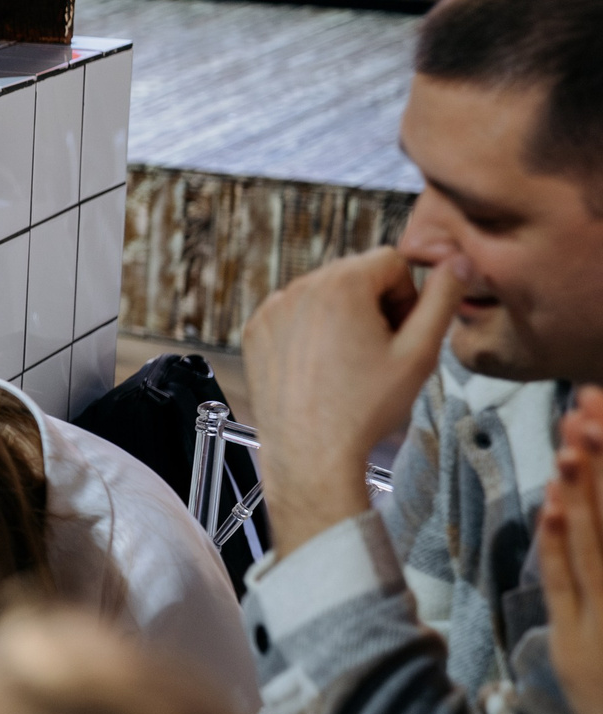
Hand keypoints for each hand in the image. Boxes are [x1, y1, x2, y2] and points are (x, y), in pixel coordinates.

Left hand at [244, 247, 461, 553]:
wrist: (312, 453)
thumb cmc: (366, 407)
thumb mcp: (420, 353)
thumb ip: (442, 300)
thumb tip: (457, 262)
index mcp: (341, 284)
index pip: (391, 261)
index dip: (407, 296)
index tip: (401, 333)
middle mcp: (299, 287)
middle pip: (355, 274)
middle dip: (375, 305)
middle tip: (378, 352)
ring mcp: (272, 308)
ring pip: (324, 294)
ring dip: (343, 317)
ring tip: (349, 363)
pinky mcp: (256, 330)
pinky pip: (293, 314)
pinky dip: (310, 331)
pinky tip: (320, 368)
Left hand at [536, 388, 602, 713]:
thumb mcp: (594, 617)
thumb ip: (590, 561)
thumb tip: (572, 513)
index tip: (602, 409)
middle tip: (593, 401)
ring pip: (600, 543)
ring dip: (587, 488)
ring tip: (575, 435)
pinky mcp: (579, 650)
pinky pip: (570, 590)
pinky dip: (565, 548)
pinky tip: (556, 508)